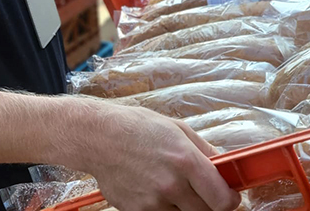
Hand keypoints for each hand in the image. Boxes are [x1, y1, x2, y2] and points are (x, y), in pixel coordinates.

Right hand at [87, 104, 239, 210]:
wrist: (98, 137)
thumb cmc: (136, 127)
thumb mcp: (176, 128)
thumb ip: (204, 149)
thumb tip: (224, 167)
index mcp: (185, 160)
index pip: (223, 200)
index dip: (231, 201)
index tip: (230, 197)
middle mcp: (171, 184)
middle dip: (209, 204)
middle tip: (201, 191)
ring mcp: (153, 202)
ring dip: (186, 207)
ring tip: (174, 188)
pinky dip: (164, 209)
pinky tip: (155, 191)